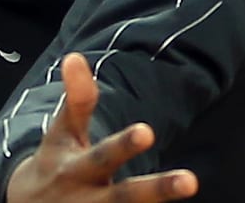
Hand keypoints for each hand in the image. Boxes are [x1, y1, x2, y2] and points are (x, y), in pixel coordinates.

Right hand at [7, 53, 198, 202]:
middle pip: (124, 197)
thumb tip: (75, 56)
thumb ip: (76, 100)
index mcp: (76, 170)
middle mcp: (86, 199)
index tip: (147, 131)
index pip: (103, 156)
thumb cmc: (54, 164)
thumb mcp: (61, 133)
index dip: (124, 145)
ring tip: (190, 188)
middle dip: (156, 190)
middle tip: (190, 182)